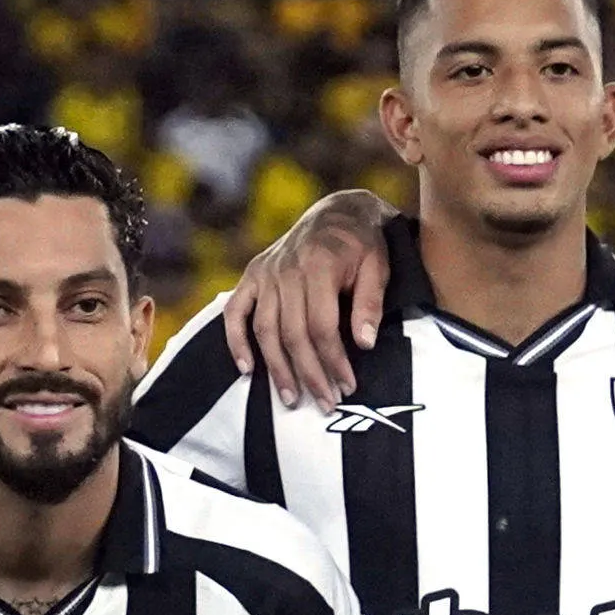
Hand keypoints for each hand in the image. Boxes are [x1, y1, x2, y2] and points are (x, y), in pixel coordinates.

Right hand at [214, 190, 402, 407]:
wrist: (337, 212)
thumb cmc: (363, 244)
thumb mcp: (379, 266)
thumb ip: (371, 303)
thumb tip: (363, 343)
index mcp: (319, 266)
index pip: (322, 326)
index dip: (334, 361)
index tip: (347, 386)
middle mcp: (287, 270)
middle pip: (293, 334)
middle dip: (309, 374)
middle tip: (324, 403)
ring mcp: (266, 273)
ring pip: (265, 330)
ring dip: (277, 368)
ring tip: (291, 398)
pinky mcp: (252, 275)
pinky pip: (236, 312)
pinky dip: (236, 341)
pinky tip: (246, 370)